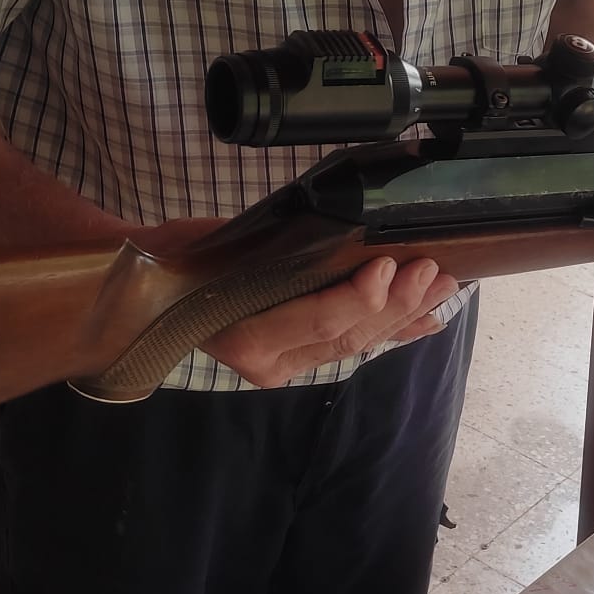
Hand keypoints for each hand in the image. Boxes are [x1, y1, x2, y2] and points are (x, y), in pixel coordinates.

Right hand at [141, 217, 458, 387]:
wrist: (154, 290)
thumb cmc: (184, 258)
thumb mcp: (220, 244)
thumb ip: (272, 248)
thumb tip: (338, 227)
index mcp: (243, 337)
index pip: (314, 321)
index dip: (355, 298)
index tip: (386, 266)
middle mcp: (267, 362)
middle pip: (345, 336)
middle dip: (394, 304)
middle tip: (428, 269)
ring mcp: (285, 366)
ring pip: (355, 344)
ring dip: (403, 314)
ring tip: (439, 285)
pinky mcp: (299, 361)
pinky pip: (353, 348)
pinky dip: (394, 332)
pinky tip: (428, 322)